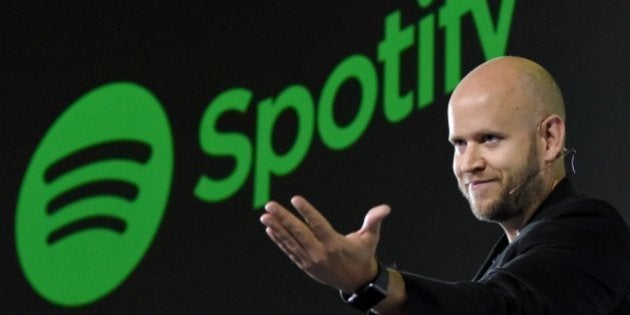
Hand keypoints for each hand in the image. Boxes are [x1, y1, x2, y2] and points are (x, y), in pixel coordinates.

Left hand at [260, 196, 390, 292]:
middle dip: (283, 218)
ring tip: (265, 216)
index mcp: (335, 244)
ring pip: (291, 242)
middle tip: (270, 205)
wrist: (357, 283)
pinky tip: (270, 229)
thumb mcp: (370, 238)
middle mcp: (320, 253)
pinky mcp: (305, 265)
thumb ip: (374, 221)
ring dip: (276, 228)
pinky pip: (289, 251)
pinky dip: (279, 240)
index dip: (306, 211)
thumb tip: (386, 208)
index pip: (318, 225)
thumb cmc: (363, 255)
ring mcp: (310, 260)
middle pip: (299, 233)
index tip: (295, 199)